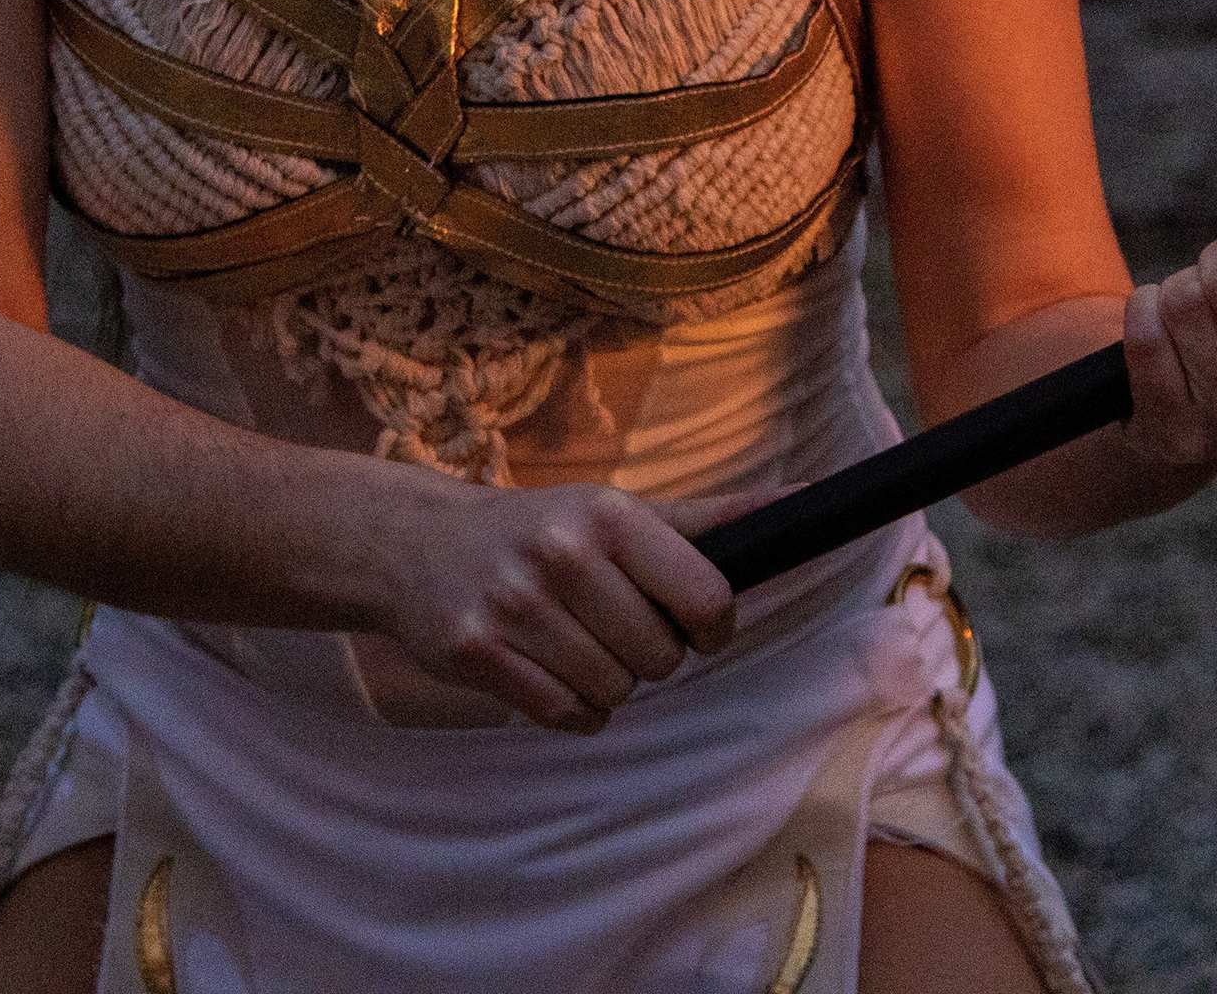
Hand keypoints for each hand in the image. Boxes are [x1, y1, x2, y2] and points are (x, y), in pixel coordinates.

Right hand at [373, 479, 748, 731]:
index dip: (714, 627)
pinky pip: (564, 716)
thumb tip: (801, 500)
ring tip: (578, 645)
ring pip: (613, 691)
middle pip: (658, 657)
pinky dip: (574, 711)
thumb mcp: (618, 510)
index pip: (705, 595)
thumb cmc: (540, 529)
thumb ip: (710, 519)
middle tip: (617, 629)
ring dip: (609, 684)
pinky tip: (553, 673)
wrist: (415, 546)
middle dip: (650, 656)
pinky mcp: (475, 655)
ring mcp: (513, 606)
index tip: (698, 627)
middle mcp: (561, 554)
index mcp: (607, 515)